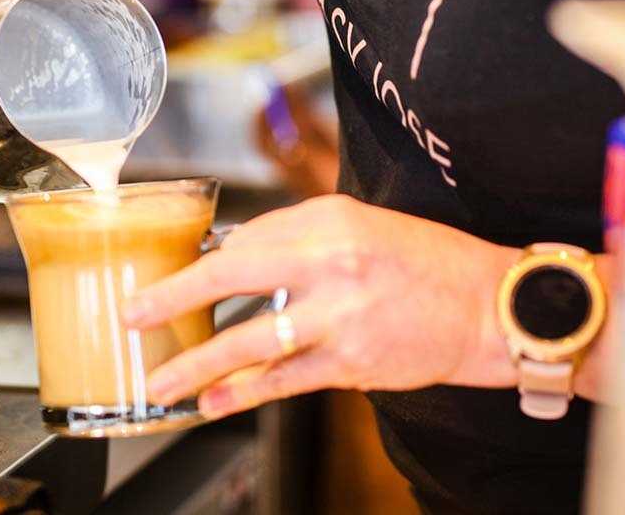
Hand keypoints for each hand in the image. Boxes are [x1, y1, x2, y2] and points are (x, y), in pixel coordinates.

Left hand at [120, 195, 518, 418]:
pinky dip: (243, 393)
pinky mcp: (353, 361)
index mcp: (327, 221)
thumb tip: (232, 253)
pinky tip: (212, 403)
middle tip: (133, 315)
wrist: (491, 307)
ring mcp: (341, 315)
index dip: (202, 262)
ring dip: (199, 364)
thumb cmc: (423, 261)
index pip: (245, 237)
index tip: (167, 277)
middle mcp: (330, 262)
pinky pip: (284, 379)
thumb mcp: (359, 224)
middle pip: (232, 274)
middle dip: (174, 297)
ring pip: (251, 340)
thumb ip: (296, 236)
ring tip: (162, 380)